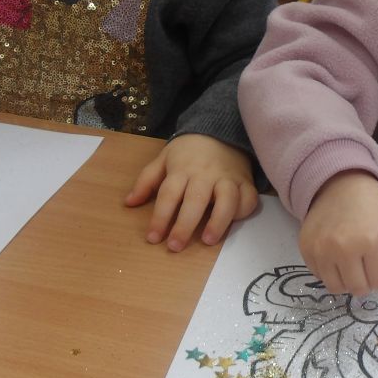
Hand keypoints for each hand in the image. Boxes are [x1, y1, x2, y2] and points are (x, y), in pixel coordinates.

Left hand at [126, 134, 257, 250]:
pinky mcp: (245, 182)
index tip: (153, 238)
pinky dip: (242, 211)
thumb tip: (129, 203)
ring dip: (218, 221)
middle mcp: (205, 175)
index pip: (168, 194)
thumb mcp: (163, 160)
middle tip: (175, 246)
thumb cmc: (188, 152)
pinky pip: (248, 198)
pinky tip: (232, 222)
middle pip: (195, 200)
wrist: (220, 131)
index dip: (160, 217)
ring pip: (226, 200)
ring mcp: (227, 178)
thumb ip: (146, 181)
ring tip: (207, 240)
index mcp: (182, 170)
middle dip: (185, 225)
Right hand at [299, 171, 377, 296]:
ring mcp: (322, 249)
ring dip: (347, 281)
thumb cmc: (372, 208)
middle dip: (366, 281)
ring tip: (351, 263)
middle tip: (366, 262)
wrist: (341, 185)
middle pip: (359, 288)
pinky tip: (335, 256)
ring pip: (337, 288)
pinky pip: (319, 277)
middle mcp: (345, 247)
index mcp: (373, 241)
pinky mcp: (306, 249)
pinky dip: (329, 273)